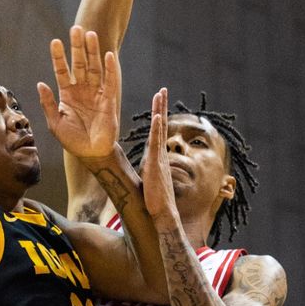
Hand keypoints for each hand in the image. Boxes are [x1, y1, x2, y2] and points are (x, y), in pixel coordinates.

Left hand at [37, 26, 119, 159]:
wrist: (91, 154)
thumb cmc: (72, 140)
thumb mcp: (55, 123)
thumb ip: (47, 103)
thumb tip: (40, 83)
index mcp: (67, 94)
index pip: (62, 71)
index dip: (59, 57)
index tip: (55, 42)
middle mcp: (82, 90)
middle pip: (79, 64)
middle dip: (77, 47)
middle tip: (76, 28)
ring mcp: (96, 93)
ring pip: (94, 68)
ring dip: (92, 52)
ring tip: (89, 34)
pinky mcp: (109, 100)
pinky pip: (110, 81)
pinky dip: (109, 69)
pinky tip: (108, 55)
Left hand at [142, 88, 177, 221]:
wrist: (162, 215)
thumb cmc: (154, 202)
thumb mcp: (147, 181)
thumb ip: (146, 171)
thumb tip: (141, 167)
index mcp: (156, 157)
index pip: (156, 132)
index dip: (158, 116)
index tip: (158, 102)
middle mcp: (160, 155)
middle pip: (160, 126)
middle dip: (161, 107)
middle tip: (162, 90)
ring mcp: (159, 159)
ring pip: (159, 130)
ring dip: (160, 111)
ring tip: (160, 94)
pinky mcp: (156, 165)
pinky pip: (157, 144)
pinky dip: (158, 130)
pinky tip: (158, 117)